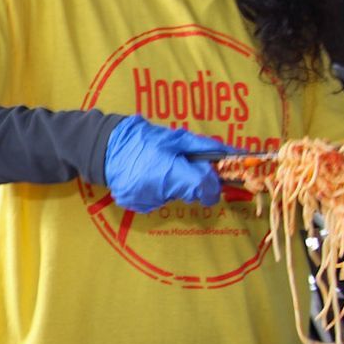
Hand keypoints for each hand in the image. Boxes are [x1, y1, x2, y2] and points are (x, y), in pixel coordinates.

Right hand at [103, 116, 232, 212]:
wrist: (107, 148)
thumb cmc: (144, 139)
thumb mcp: (177, 138)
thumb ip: (206, 148)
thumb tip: (236, 154)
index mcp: (170, 172)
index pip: (204, 188)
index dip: (212, 185)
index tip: (212, 179)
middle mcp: (158, 192)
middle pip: (190, 194)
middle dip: (191, 183)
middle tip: (178, 166)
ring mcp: (145, 201)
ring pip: (174, 197)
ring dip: (173, 186)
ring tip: (158, 168)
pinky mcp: (136, 206)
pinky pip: (157, 201)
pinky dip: (157, 191)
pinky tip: (147, 177)